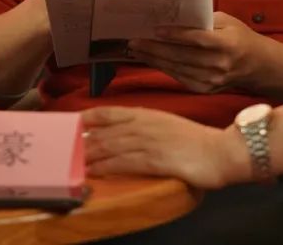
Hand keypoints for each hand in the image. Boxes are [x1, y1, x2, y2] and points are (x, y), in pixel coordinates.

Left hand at [82, 107, 248, 188]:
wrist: (220, 151)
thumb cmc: (197, 141)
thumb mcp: (169, 126)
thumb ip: (148, 127)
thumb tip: (129, 135)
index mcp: (147, 113)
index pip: (109, 112)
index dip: (87, 117)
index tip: (70, 122)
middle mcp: (143, 124)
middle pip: (104, 131)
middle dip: (81, 140)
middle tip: (62, 149)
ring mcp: (148, 141)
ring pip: (109, 146)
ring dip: (88, 155)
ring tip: (70, 163)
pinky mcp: (154, 159)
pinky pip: (123, 162)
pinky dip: (105, 167)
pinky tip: (93, 172)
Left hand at [127, 11, 271, 92]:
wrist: (257, 65)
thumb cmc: (239, 37)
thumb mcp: (227, 22)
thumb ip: (203, 21)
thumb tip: (174, 18)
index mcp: (227, 44)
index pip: (197, 39)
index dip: (175, 35)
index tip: (155, 29)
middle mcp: (220, 64)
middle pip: (182, 56)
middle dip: (155, 48)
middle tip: (134, 40)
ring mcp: (212, 80)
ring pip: (177, 68)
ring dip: (154, 59)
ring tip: (137, 50)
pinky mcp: (206, 89)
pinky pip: (180, 78)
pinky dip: (164, 69)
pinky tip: (151, 60)